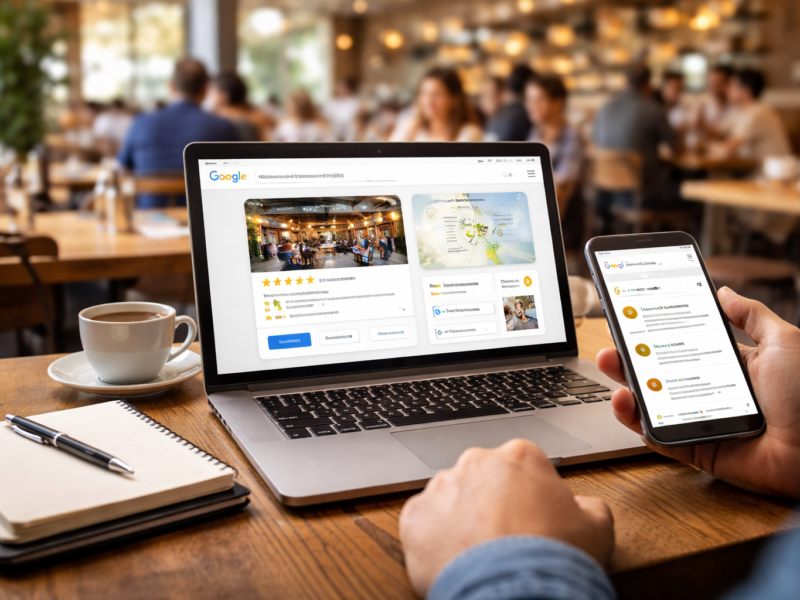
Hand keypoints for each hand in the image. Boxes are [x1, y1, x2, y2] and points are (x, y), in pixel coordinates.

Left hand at [399, 439, 613, 596]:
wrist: (517, 592)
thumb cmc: (556, 558)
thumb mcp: (597, 527)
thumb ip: (587, 505)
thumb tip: (580, 505)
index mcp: (520, 456)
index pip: (520, 466)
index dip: (527, 495)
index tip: (530, 518)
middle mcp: (476, 461)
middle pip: (482, 478)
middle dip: (490, 502)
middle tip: (503, 537)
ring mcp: (442, 486)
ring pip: (450, 498)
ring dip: (460, 518)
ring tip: (478, 553)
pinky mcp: (416, 515)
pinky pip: (424, 523)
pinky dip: (434, 539)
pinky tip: (454, 559)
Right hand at [597, 287, 799, 498]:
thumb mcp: (784, 342)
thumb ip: (752, 315)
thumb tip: (723, 293)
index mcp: (731, 368)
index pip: (682, 347)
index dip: (656, 334)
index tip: (632, 318)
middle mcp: (711, 394)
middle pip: (660, 374)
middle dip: (630, 358)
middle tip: (611, 343)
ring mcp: (701, 422)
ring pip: (652, 404)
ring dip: (625, 385)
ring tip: (611, 367)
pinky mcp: (697, 450)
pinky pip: (659, 437)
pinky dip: (636, 420)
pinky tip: (625, 400)